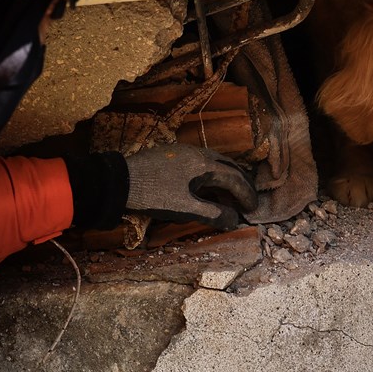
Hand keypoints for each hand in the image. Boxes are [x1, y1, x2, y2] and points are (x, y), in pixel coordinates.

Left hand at [125, 143, 257, 230]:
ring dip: (226, 178)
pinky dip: (212, 174)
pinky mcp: (172, 153)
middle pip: (228, 166)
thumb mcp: (185, 209)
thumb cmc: (154, 196)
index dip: (246, 195)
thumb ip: (213, 214)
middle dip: (241, 184)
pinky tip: (206, 186)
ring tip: (230, 195)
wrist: (119, 181)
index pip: (234, 178)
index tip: (252, 210)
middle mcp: (198, 152)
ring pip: (214, 162)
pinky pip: (201, 162)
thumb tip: (235, 220)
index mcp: (204, 164)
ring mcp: (184, 151)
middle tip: (247, 201)